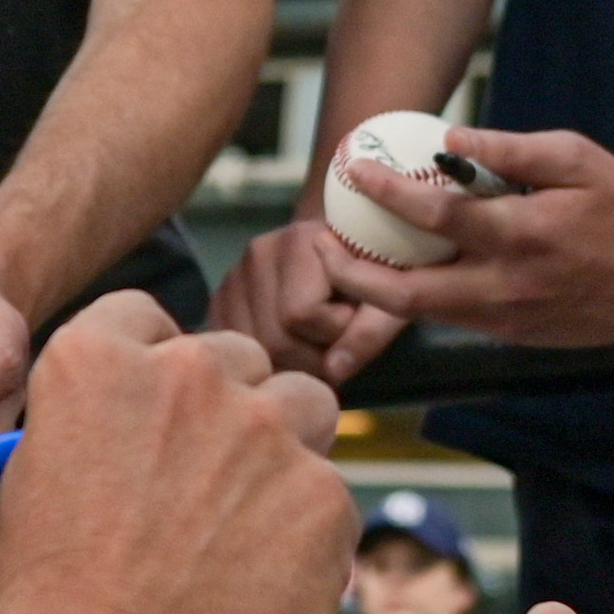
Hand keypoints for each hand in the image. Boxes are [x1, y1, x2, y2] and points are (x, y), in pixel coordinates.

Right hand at [0, 297, 348, 613]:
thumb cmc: (54, 600)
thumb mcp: (37, 481)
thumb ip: (97, 427)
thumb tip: (141, 432)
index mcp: (96, 361)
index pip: (146, 318)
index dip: (157, 366)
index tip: (161, 411)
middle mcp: (186, 374)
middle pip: (239, 357)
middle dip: (231, 410)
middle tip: (208, 488)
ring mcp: (265, 430)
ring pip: (307, 407)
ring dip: (287, 453)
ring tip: (245, 533)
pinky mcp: (325, 495)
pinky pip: (331, 496)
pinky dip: (307, 535)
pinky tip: (261, 588)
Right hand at [213, 217, 407, 388]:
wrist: (351, 249)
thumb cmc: (378, 274)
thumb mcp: (392, 300)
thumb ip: (369, 332)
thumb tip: (333, 372)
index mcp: (300, 241)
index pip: (299, 313)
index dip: (334, 332)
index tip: (354, 318)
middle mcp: (258, 253)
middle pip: (272, 338)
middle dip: (312, 357)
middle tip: (337, 342)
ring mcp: (233, 277)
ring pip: (253, 350)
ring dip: (290, 362)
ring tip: (316, 342)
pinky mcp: (221, 299)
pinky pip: (237, 350)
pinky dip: (266, 360)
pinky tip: (291, 347)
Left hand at [316, 125, 613, 348]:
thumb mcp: (577, 158)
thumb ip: (510, 148)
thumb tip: (450, 134)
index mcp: (523, 236)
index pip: (436, 218)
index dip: (387, 194)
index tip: (354, 170)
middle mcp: (509, 286)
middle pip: (406, 293)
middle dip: (353, 274)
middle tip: (320, 246)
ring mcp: (510, 320)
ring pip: (423, 315)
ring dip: (376, 293)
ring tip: (344, 261)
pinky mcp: (515, 337)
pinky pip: (452, 319)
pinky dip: (417, 301)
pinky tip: (397, 276)